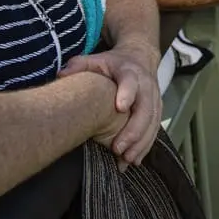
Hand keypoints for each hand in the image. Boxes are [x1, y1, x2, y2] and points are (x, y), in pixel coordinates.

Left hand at [59, 40, 161, 169]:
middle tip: (118, 149)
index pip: (131, 82)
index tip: (119, 108)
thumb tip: (61, 74)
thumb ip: (80, 65)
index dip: (127, 94)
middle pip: (145, 109)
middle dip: (133, 131)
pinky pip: (154, 130)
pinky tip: (134, 161)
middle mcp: (146, 85)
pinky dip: (145, 146)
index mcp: (130, 72)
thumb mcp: (97, 59)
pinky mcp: (157, 110)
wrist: (140, 58)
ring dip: (141, 143)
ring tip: (126, 160)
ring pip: (152, 122)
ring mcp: (154, 99)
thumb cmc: (114, 63)